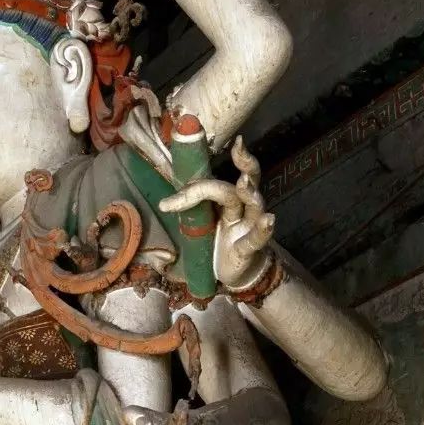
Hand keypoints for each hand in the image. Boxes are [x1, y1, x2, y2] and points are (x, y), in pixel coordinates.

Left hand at [156, 136, 275, 291]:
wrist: (237, 275)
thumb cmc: (217, 248)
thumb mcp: (195, 233)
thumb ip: (180, 225)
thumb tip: (155, 233)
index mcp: (225, 203)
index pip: (217, 181)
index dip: (195, 183)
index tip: (169, 196)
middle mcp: (240, 210)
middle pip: (246, 181)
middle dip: (243, 164)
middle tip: (238, 149)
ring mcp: (246, 228)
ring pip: (253, 205)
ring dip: (249, 193)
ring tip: (244, 184)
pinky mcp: (248, 249)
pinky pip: (257, 238)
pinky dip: (263, 230)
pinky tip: (268, 220)